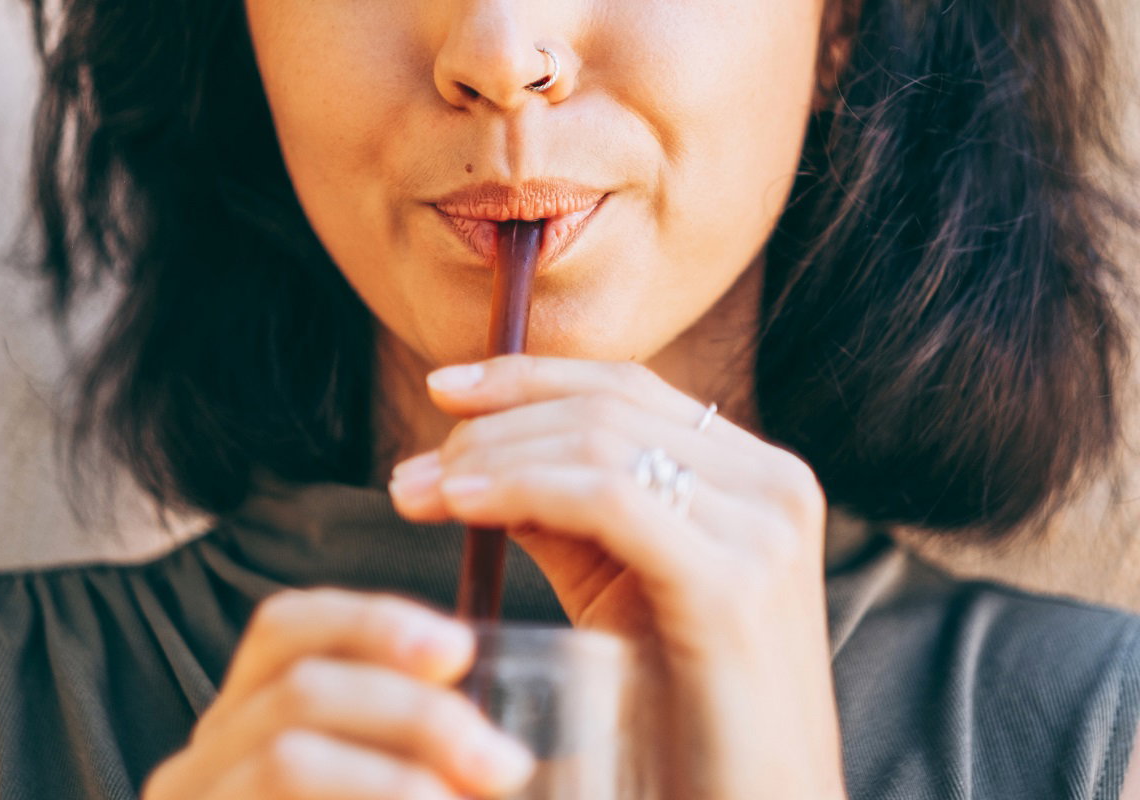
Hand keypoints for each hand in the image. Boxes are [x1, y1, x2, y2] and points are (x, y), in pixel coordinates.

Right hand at [142, 588, 533, 799]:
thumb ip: (422, 761)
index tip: (460, 649)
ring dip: (400, 783)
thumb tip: (510, 749)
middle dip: (419, 716)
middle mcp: (200, 769)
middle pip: (299, 689)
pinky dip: (381, 798)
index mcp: (248, 725)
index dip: (372, 622)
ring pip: (285, 758)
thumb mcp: (392, 787)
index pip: (287, 630)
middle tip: (506, 767)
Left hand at [389, 355, 846, 799]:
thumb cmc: (677, 711)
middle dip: (493, 423)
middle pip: (606, 405)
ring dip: (492, 454)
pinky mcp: (735, 584)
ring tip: (420, 490)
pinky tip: (464, 503)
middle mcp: (774, 485)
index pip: (627, 387)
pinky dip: (522, 487)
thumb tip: (478, 456)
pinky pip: (608, 498)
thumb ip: (561, 513)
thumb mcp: (616, 587)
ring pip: (598, 440)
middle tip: (414, 470)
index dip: (527, 376)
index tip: (444, 388)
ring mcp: (764, 529)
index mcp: (755, 476)